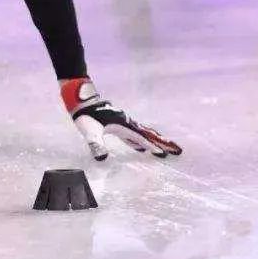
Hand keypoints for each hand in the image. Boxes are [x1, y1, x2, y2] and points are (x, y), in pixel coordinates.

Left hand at [61, 78, 182, 160]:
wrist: (80, 100)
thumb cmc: (86, 116)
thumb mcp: (90, 131)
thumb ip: (96, 144)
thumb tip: (101, 158)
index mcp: (123, 125)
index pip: (141, 138)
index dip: (152, 146)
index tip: (164, 154)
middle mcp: (126, 123)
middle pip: (148, 134)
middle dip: (161, 142)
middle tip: (176, 150)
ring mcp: (123, 122)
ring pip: (143, 133)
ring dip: (153, 140)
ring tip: (164, 148)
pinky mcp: (118, 122)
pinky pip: (134, 133)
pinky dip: (140, 140)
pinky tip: (139, 147)